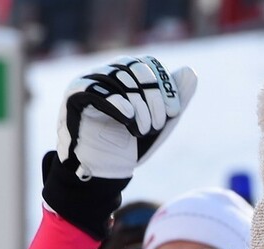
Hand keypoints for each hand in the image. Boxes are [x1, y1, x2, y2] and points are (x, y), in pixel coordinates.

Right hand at [57, 55, 197, 179]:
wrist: (105, 170)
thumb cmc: (131, 145)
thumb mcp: (162, 122)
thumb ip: (176, 99)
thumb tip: (190, 71)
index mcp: (125, 75)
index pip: (147, 63)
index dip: (165, 85)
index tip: (174, 112)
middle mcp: (104, 73)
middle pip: (134, 68)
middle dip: (154, 97)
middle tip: (159, 124)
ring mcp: (87, 83)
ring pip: (118, 78)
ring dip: (139, 106)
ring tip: (144, 130)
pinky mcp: (74, 99)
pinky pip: (96, 91)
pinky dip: (119, 104)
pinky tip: (130, 120)